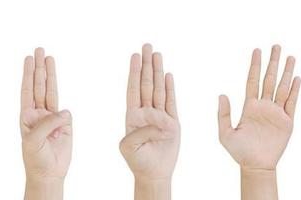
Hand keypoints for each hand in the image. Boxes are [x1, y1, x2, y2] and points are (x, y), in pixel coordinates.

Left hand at [20, 48, 71, 180]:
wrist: (48, 174)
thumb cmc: (35, 159)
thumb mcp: (34, 140)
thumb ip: (48, 123)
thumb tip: (65, 111)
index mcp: (26, 116)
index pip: (27, 90)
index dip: (28, 74)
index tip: (28, 59)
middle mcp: (39, 114)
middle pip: (39, 86)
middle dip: (39, 68)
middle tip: (39, 50)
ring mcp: (52, 118)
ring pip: (52, 92)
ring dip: (51, 76)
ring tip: (49, 58)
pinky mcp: (65, 125)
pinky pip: (66, 114)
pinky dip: (65, 112)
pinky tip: (63, 116)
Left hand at [120, 44, 179, 180]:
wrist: (154, 173)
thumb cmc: (138, 161)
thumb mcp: (128, 146)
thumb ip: (137, 132)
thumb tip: (152, 122)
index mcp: (132, 116)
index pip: (133, 89)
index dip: (134, 72)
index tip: (134, 56)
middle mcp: (146, 112)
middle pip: (146, 83)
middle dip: (147, 64)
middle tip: (147, 46)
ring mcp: (159, 116)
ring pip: (159, 89)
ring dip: (158, 71)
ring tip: (157, 54)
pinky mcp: (172, 123)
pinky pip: (172, 101)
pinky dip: (170, 88)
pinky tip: (168, 75)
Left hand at [218, 45, 300, 170]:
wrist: (255, 165)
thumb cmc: (238, 151)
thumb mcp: (225, 133)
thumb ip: (223, 114)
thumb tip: (221, 94)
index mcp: (249, 107)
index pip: (252, 80)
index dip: (254, 65)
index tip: (256, 50)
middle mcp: (263, 106)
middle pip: (268, 79)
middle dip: (272, 63)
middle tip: (276, 46)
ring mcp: (276, 113)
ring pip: (282, 87)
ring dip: (286, 72)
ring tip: (289, 57)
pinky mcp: (287, 121)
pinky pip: (292, 103)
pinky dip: (294, 90)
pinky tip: (296, 78)